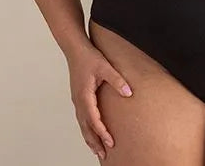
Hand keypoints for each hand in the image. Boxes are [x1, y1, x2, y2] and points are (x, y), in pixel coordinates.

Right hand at [66, 44, 131, 159]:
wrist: (75, 49)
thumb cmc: (89, 58)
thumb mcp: (106, 67)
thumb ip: (118, 80)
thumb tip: (129, 93)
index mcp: (84, 96)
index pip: (94, 120)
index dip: (102, 132)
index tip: (111, 142)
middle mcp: (79, 101)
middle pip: (85, 127)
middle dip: (94, 142)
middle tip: (104, 155)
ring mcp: (77, 100)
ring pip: (82, 124)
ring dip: (89, 138)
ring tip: (97, 150)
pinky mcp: (79, 98)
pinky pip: (82, 118)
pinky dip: (87, 128)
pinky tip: (92, 133)